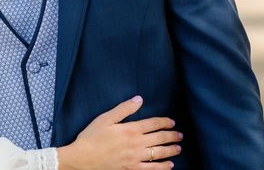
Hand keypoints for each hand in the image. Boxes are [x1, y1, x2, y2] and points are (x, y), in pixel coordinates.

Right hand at [57, 96, 181, 169]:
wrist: (83, 159)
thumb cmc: (92, 137)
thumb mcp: (105, 118)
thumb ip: (124, 109)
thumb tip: (139, 99)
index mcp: (130, 129)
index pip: (154, 123)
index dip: (165, 122)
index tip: (172, 122)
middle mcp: (136, 143)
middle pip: (160, 138)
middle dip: (172, 136)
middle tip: (180, 135)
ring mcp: (136, 158)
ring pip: (159, 153)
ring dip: (171, 150)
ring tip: (178, 148)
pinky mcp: (132, 168)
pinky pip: (152, 168)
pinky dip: (162, 167)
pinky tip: (169, 165)